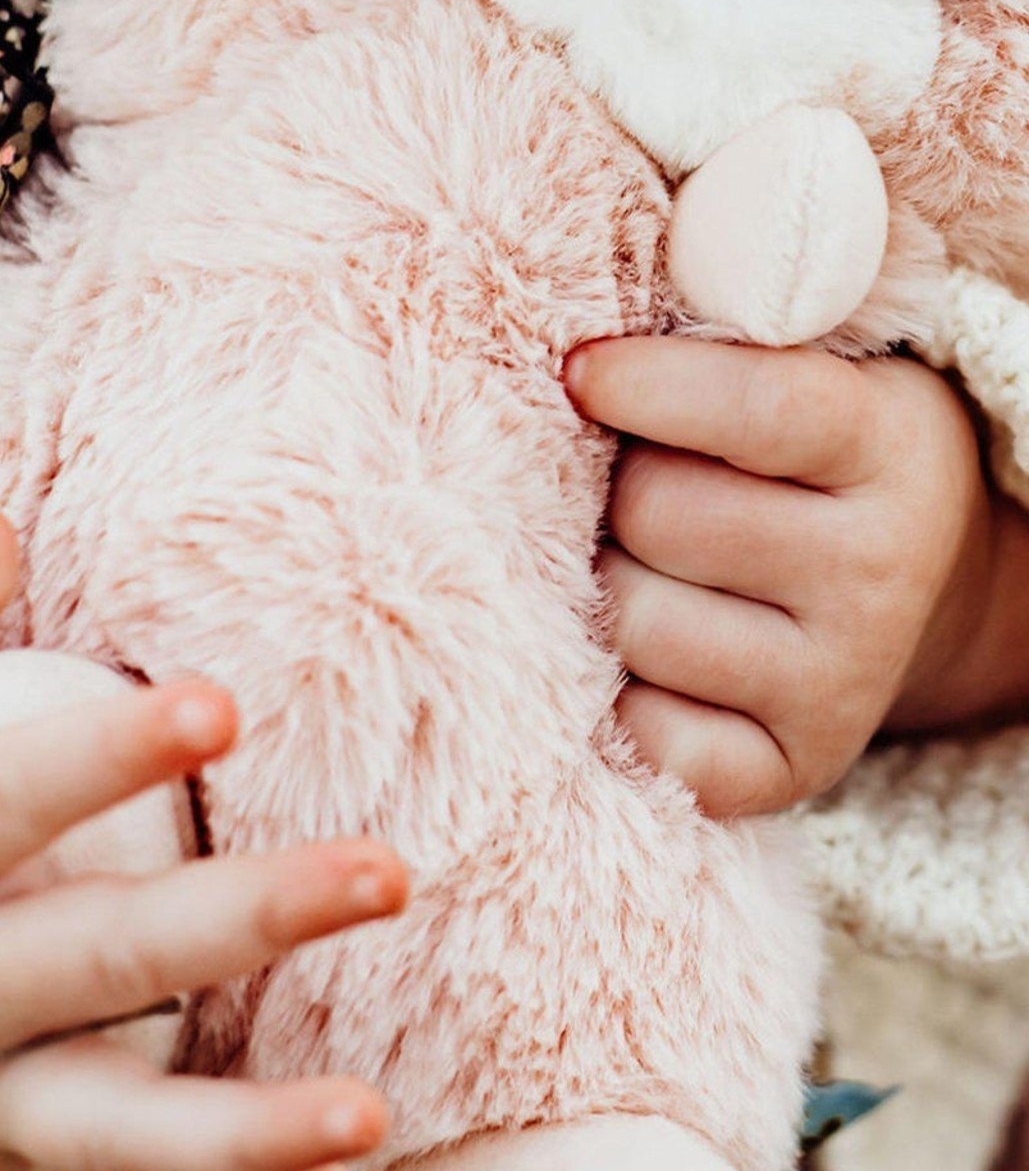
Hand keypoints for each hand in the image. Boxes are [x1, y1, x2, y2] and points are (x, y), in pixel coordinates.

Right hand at [0, 521, 406, 1170]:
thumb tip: (7, 520)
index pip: (13, 799)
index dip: (108, 761)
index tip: (225, 709)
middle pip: (103, 957)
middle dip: (245, 919)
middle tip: (393, 871)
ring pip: (108, 1125)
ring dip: (244, 1131)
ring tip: (371, 1116)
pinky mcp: (23, 1157)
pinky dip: (232, 1163)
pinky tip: (358, 1141)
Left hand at [568, 337, 1028, 819]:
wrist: (926, 585)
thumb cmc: (824, 450)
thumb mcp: (820, 364)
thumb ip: (728, 335)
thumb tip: (583, 355)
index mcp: (895, 445)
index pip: (756, 408)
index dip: (646, 385)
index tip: (580, 371)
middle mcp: (883, 572)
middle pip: (661, 513)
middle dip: (623, 486)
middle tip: (643, 477)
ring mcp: (843, 684)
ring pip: (634, 620)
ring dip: (611, 580)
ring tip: (650, 559)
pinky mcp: (795, 772)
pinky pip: (643, 732)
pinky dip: (622, 688)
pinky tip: (658, 644)